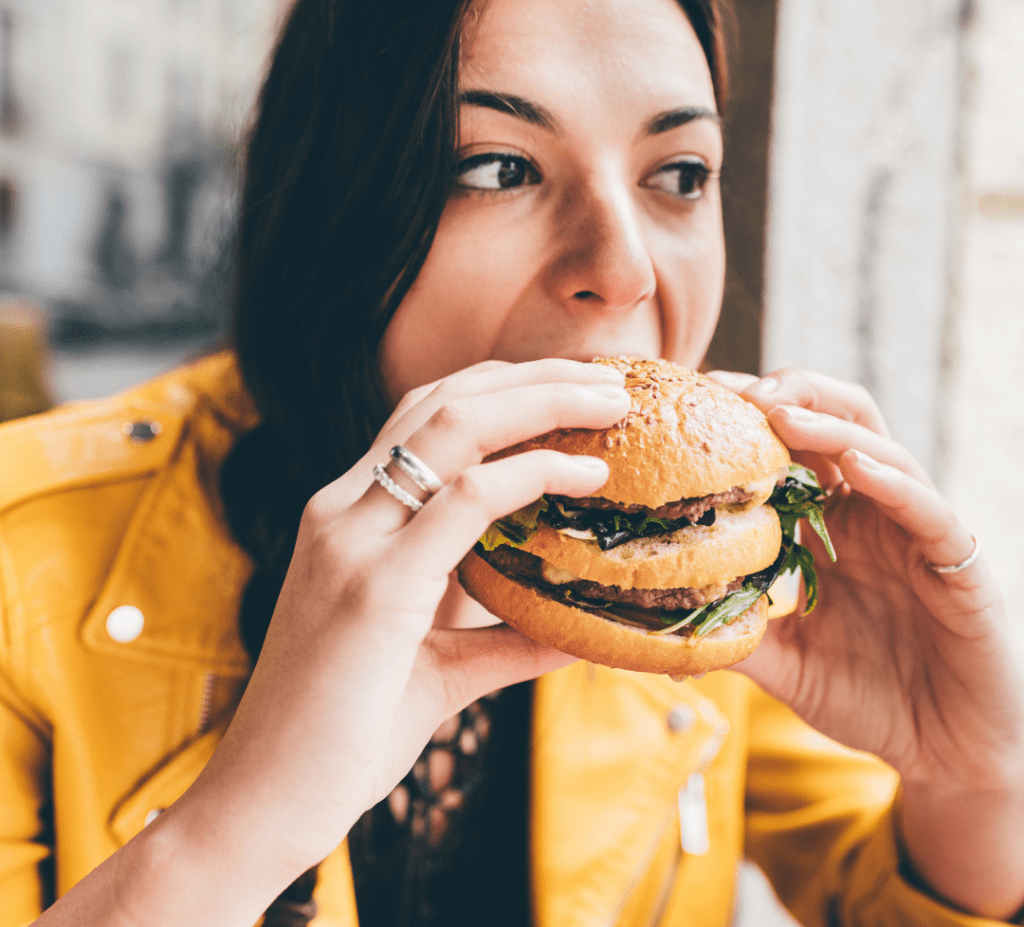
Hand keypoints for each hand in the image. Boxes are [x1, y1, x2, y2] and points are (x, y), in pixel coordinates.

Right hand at [39, 360, 629, 926]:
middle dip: (534, 377)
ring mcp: (351, 540)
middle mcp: (342, 511)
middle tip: (610, 380)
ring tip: (612, 403)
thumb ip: (502, 638)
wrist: (264, 803)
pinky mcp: (373, 586)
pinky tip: (585, 476)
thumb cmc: (345, 732)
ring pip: (453, 425)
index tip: (572, 390)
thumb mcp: (437, 666)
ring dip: (542, 401)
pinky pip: (463, 500)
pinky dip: (532, 474)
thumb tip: (577, 629)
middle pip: (445, 400)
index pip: (424, 417)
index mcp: (349, 519)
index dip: (502, 388)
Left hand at [708, 368, 1023, 920]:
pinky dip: (893, 482)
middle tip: (738, 391)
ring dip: (830, 427)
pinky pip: (928, 510)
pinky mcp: (958, 563)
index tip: (702, 400)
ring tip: (781, 413)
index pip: (792, 452)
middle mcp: (872, 517)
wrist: (944, 753)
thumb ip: (736, 635)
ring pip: (881, 452)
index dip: (751, 421)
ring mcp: (916, 534)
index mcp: (831, 528)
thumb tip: (658, 623)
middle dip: (792, 395)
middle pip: (839, 424)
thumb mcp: (785, 664)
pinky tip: (855, 466)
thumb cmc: (868, 700)